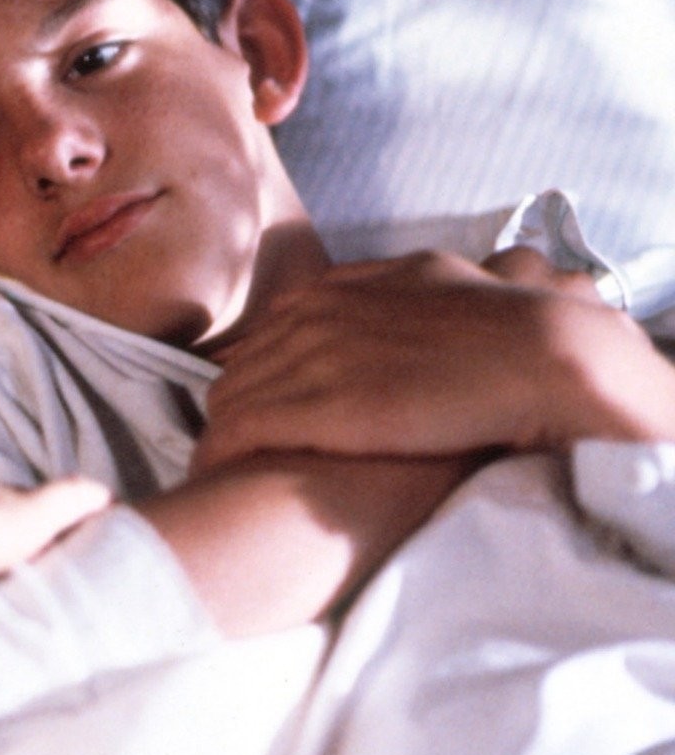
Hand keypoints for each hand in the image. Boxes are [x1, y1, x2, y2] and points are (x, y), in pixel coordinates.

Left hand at [198, 248, 674, 469]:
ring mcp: (311, 359)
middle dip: (232, 402)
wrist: (538, 355)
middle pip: (241, 364)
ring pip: (232, 395)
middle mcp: (313, 318)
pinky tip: (218, 469)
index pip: (270, 329)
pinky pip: (244, 428)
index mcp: (339, 291)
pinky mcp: (318, 407)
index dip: (259, 367)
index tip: (254, 397)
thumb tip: (373, 297)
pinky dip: (224, 449)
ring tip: (216, 462)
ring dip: (222, 429)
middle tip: (228, 440)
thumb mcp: (435, 285)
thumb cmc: (503, 330)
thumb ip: (391, 293)